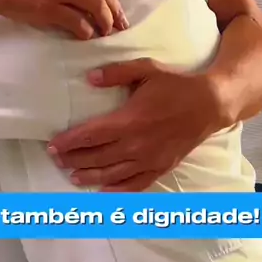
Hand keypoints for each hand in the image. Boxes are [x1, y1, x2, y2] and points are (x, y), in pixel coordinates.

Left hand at [47, 58, 226, 189]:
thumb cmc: (175, 85)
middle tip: (55, 159)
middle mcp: (136, 144)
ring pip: (113, 173)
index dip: (70, 142)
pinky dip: (118, 190)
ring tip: (72, 176)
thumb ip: (116, 73)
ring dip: (90, 176)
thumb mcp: (145, 69)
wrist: (208, 104)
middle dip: (74, 158)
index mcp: (129, 120)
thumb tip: (89, 78)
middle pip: (98, 156)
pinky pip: (136, 184)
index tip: (52, 145)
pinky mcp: (161, 167)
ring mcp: (149, 159)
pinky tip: (104, 192)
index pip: (91, 135)